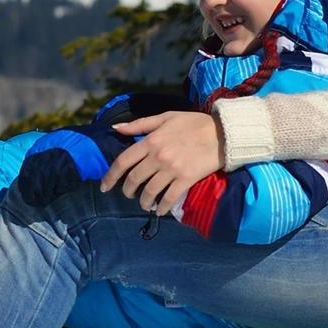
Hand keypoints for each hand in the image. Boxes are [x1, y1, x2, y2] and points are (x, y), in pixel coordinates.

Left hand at [102, 110, 223, 215]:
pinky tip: (161, 210)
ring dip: (144, 202)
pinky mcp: (186, 179)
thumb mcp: (166, 117)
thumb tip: (116, 129)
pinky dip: (162, 207)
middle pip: (134, 179)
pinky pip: (169, 198)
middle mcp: (158, 156)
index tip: (105, 187)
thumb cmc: (193, 123)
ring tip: (145, 204)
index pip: (123, 161)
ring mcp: (172, 169)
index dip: (110, 176)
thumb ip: (140, 124)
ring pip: (150, 191)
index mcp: (151, 140)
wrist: (222, 132)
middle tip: (129, 194)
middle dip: (127, 190)